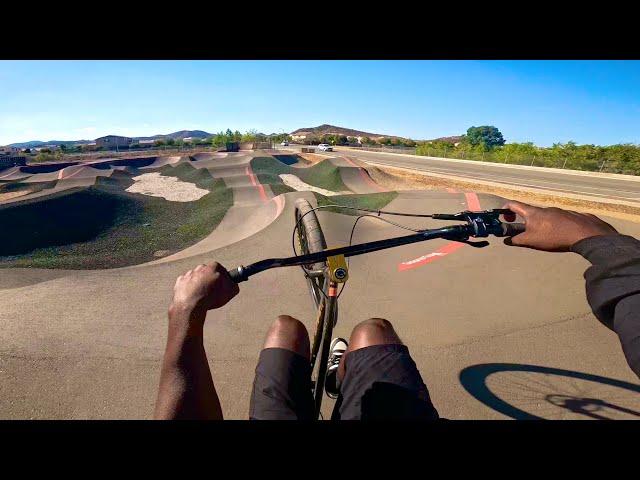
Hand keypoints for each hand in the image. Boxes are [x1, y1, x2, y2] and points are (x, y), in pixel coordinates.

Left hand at [170, 262, 238, 319]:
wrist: (191, 305)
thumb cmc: (212, 297)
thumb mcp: (231, 292)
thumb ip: (234, 285)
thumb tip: (233, 285)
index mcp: (213, 267)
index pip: (221, 269)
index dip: (223, 278)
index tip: (223, 286)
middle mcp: (200, 267)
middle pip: (207, 272)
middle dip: (209, 280)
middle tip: (212, 291)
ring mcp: (188, 274)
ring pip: (195, 278)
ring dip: (198, 285)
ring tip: (201, 297)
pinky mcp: (180, 282)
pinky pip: (185, 284)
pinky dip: (188, 289)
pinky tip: (192, 298)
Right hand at [502, 200, 618, 251]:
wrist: (585, 234)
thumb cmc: (553, 236)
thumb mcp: (531, 241)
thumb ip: (516, 240)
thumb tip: (507, 240)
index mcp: (532, 213)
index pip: (513, 204)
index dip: (504, 210)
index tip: (504, 219)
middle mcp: (545, 208)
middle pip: (530, 212)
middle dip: (525, 222)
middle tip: (525, 234)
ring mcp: (560, 211)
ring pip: (546, 216)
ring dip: (541, 225)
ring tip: (546, 238)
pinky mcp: (572, 215)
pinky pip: (560, 220)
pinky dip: (556, 226)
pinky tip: (561, 236)